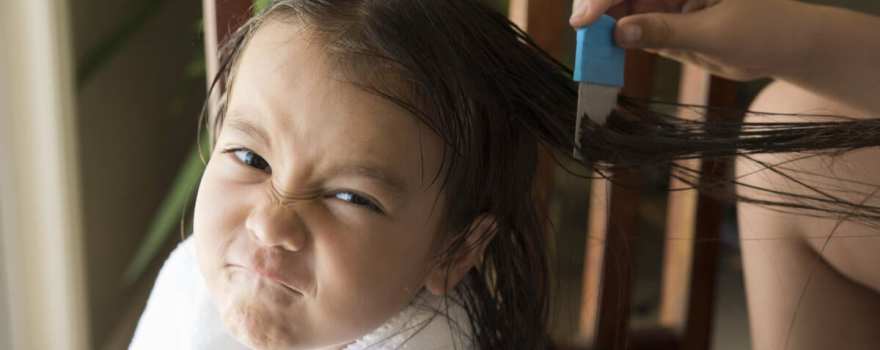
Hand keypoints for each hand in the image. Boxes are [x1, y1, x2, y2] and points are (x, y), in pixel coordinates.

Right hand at [569, 0, 814, 80]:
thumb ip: (665, 31)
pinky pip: (627, 27)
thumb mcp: (715, 33)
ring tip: (588, 45)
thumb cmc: (766, 30)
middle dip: (595, 2)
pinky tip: (600, 50)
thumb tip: (619, 31)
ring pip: (617, 6)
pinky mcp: (661, 21)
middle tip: (580, 28)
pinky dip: (611, 39)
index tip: (586, 20)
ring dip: (598, 23)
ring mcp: (662, 0)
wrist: (787, 47)